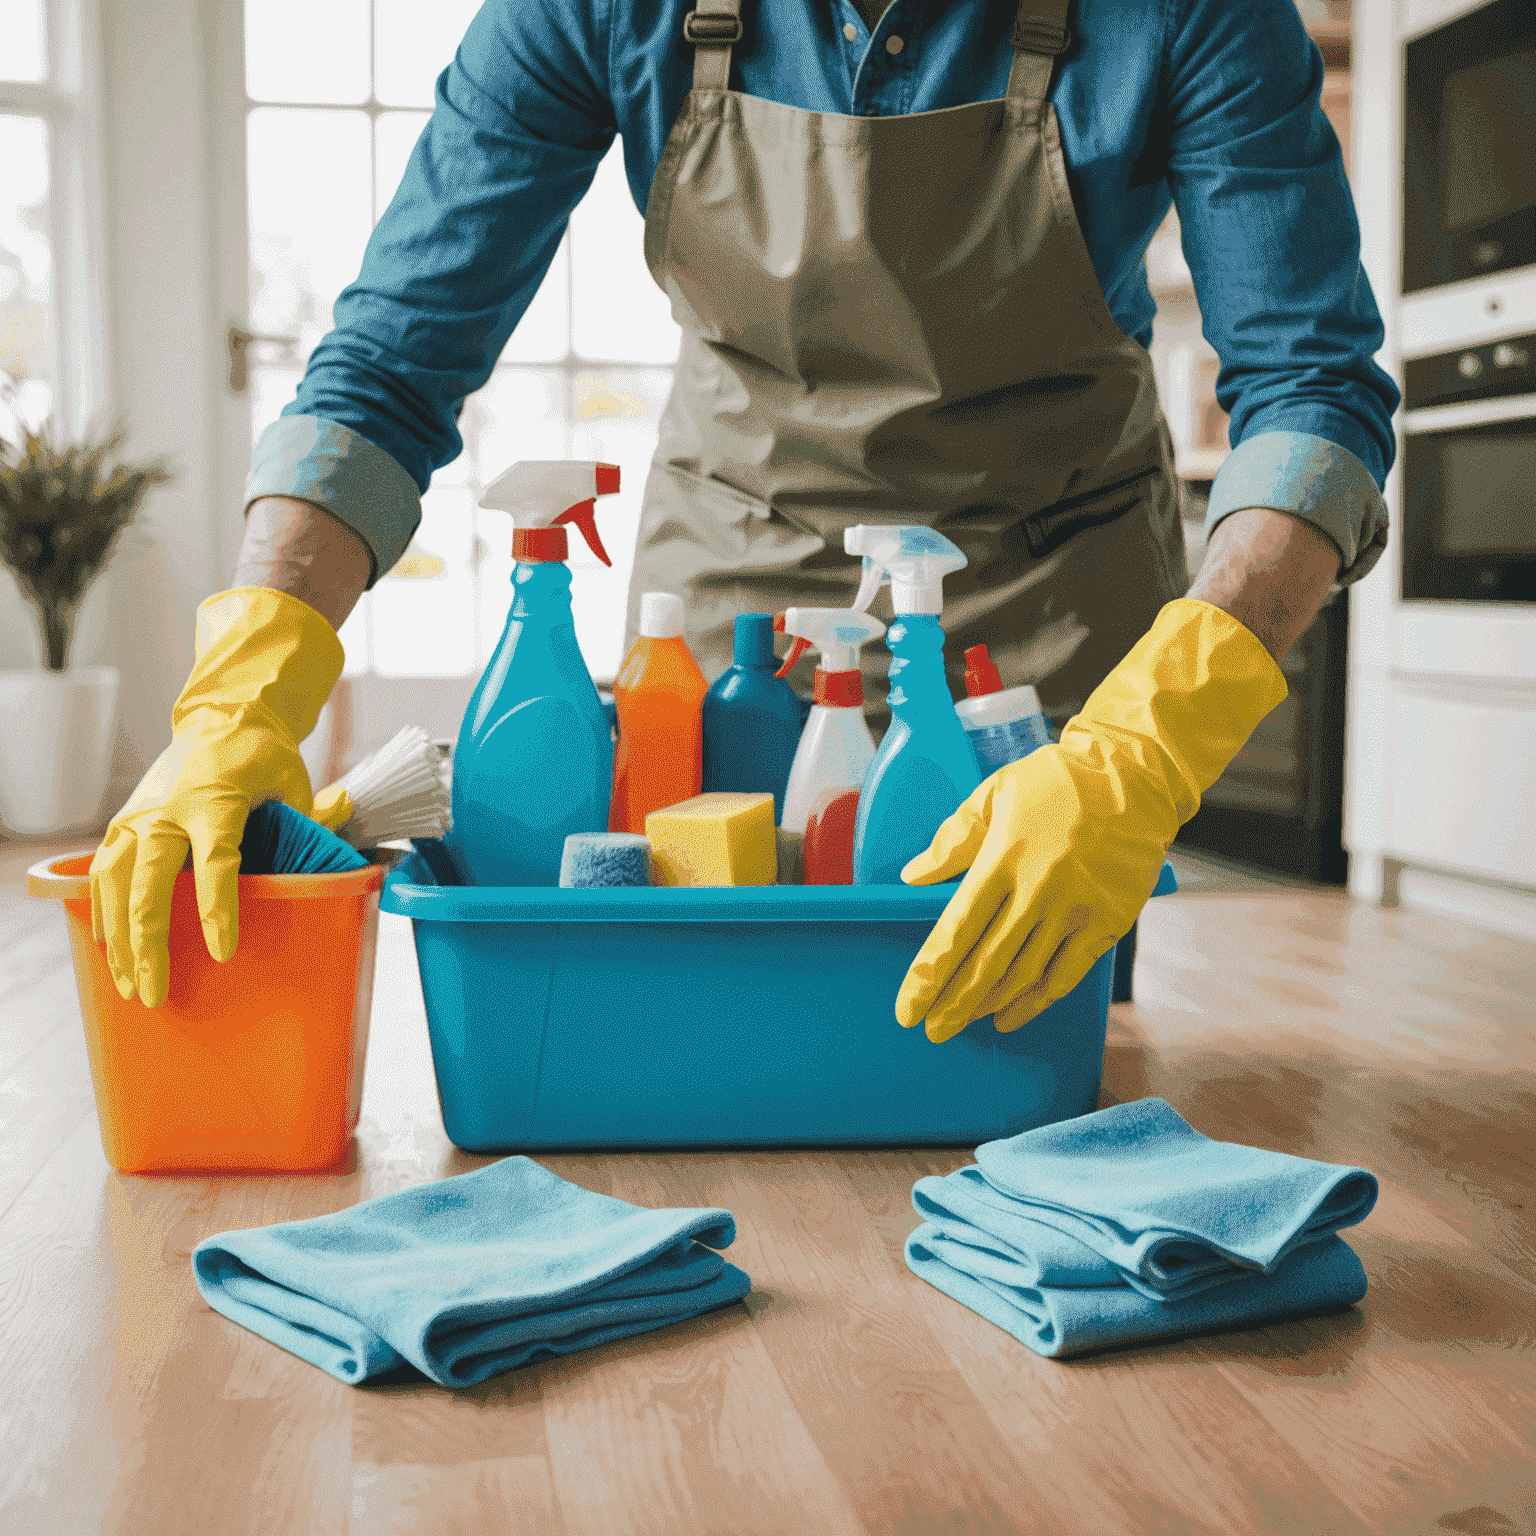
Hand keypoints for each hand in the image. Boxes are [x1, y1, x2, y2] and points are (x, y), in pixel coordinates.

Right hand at [89, 588, 343, 1006]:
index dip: (217, 908)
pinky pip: (102, 874)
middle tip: (154, 993)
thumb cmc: (261, 755)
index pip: (215, 860)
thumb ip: (315, 811)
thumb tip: (345, 809)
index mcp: (214, 798)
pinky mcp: (123, 823)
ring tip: (130, 986)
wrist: (219, 719)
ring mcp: (138, 816)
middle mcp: (167, 808)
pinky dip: (101, 912)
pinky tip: (106, 950)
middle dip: (148, 941)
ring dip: (118, 938)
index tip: (223, 951)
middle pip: (149, 882)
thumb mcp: (293, 778)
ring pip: (115, 883)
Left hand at [895, 599, 1286, 1041]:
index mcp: (1002, 860)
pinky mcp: (1106, 922)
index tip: (907, 1007)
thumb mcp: (994, 794)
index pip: (955, 931)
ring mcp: (1075, 911)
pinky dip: (1036, 1000)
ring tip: (961, 1022)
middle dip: (952, 1003)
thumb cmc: (1058, 781)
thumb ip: (953, 839)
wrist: (1134, 777)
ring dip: (988, 1005)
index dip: (928, 975)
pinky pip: (1066, 974)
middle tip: (931, 1030)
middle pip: (986, 964)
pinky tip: (1011, 1015)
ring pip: (1023, 974)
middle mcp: (1037, 892)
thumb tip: (913, 876)